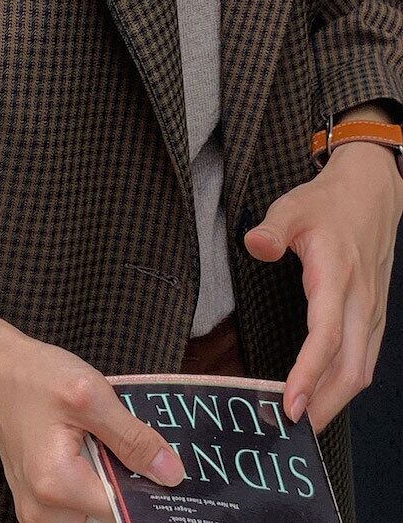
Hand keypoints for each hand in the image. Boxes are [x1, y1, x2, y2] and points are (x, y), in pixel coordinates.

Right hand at [0, 329, 185, 522]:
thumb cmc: (34, 376)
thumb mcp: (91, 395)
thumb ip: (132, 437)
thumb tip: (172, 475)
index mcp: (57, 486)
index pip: (123, 509)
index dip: (147, 485)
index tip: (159, 461)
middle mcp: (42, 511)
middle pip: (108, 512)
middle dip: (124, 481)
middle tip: (119, 438)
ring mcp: (36, 511)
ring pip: (95, 509)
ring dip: (107, 479)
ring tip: (98, 439)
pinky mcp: (36, 503)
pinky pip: (78, 503)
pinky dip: (91, 479)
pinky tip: (86, 447)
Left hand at [244, 141, 402, 432]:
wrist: (371, 194)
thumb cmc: (326, 203)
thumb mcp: (292, 207)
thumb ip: (272, 230)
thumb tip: (255, 244)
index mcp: (336, 277)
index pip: (325, 337)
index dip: (308, 374)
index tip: (289, 405)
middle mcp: (359, 302)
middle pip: (350, 369)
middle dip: (323, 406)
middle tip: (290, 433)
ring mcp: (371, 312)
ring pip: (361, 370)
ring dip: (334, 401)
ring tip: (302, 424)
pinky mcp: (373, 316)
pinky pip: (364, 360)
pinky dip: (344, 384)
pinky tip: (322, 395)